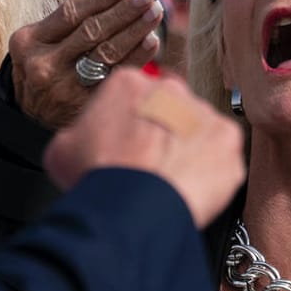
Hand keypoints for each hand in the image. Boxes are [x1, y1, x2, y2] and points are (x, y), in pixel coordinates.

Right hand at [8, 0, 163, 127]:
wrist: (32, 118)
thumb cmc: (41, 67)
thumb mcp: (40, 41)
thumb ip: (64, 17)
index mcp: (28, 41)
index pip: (70, 13)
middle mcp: (44, 64)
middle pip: (92, 31)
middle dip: (123, 10)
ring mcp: (63, 87)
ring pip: (106, 52)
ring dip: (135, 30)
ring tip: (155, 11)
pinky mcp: (83, 105)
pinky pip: (116, 75)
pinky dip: (136, 56)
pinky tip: (151, 40)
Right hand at [43, 69, 244, 227]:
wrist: (133, 206)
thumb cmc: (101, 177)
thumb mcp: (63, 149)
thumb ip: (78, 134)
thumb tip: (79, 141)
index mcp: (128, 84)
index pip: (130, 95)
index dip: (126, 122)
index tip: (125, 142)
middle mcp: (170, 90)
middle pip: (167, 108)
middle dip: (160, 131)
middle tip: (147, 162)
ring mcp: (202, 113)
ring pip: (196, 129)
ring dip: (186, 149)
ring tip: (167, 179)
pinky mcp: (228, 139)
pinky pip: (221, 152)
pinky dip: (211, 169)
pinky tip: (189, 186)